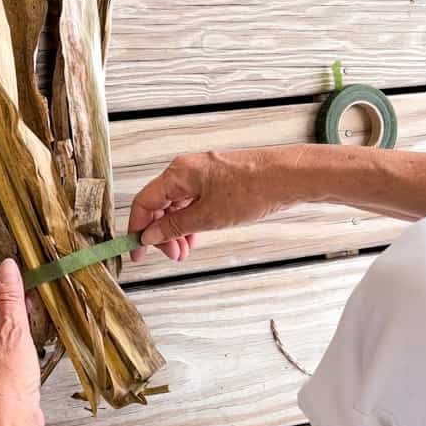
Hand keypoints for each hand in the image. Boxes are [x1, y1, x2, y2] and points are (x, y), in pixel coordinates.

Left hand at [0, 258, 44, 425]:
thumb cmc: (7, 389)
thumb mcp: (14, 334)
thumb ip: (11, 298)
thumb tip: (7, 268)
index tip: (13, 282)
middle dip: (4, 296)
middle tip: (27, 300)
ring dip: (11, 315)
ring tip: (32, 320)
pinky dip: (13, 333)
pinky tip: (31, 339)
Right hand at [128, 147, 299, 261]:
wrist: (287, 177)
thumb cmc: (253, 190)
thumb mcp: (207, 217)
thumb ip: (174, 226)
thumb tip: (151, 235)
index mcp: (178, 173)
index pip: (144, 202)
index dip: (137, 228)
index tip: (137, 250)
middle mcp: (186, 170)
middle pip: (159, 204)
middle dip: (161, 233)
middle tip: (170, 256)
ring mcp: (202, 174)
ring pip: (177, 205)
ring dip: (177, 230)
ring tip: (184, 251)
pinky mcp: (216, 180)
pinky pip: (192, 202)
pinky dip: (191, 221)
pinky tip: (195, 237)